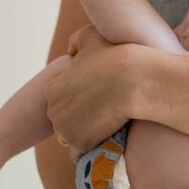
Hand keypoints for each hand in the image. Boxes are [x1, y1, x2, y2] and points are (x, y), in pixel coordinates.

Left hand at [45, 25, 133, 154]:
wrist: (136, 79)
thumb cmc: (116, 54)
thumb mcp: (91, 36)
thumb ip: (75, 41)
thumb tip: (70, 50)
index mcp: (53, 88)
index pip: (62, 100)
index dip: (80, 99)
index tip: (98, 97)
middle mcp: (53, 111)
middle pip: (64, 120)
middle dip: (80, 119)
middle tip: (104, 112)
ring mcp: (65, 130)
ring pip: (72, 137)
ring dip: (86, 134)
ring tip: (108, 126)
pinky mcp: (81, 144)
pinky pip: (82, 152)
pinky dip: (92, 148)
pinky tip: (107, 138)